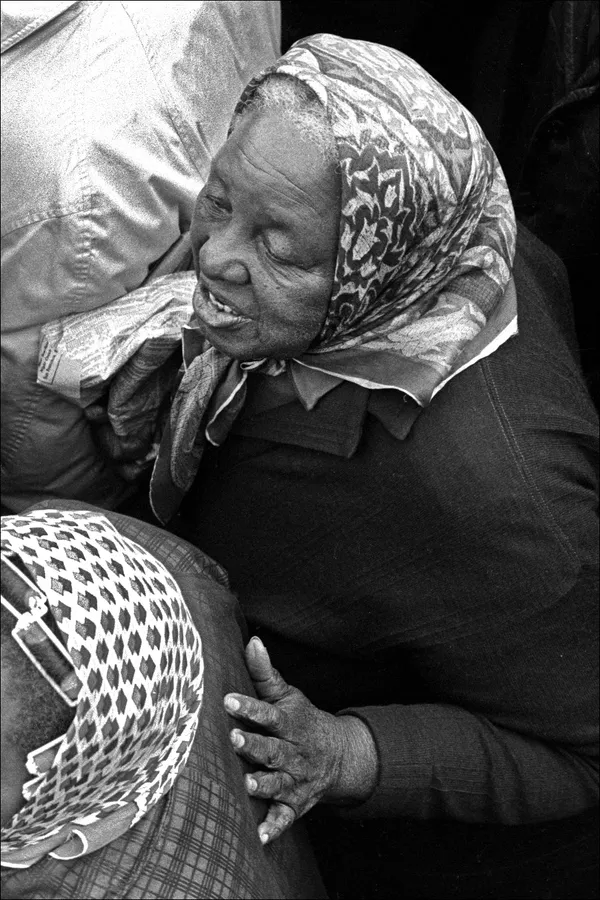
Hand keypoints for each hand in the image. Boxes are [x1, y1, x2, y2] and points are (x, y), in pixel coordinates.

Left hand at [224, 636, 377, 843]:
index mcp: (289, 723)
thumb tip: (252, 640)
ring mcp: (295, 779)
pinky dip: (274, 827)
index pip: (268, 714)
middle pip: (273, 749)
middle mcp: (293, 752)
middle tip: (233, 739)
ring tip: (246, 784)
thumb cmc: (301, 720)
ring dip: (263, 783)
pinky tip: (260, 837)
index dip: (249, 708)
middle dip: (254, 746)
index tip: (228, 700)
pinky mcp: (295, 804)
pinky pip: (285, 818)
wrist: (339, 755)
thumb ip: (265, 671)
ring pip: (278, 782)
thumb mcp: (287, 694)